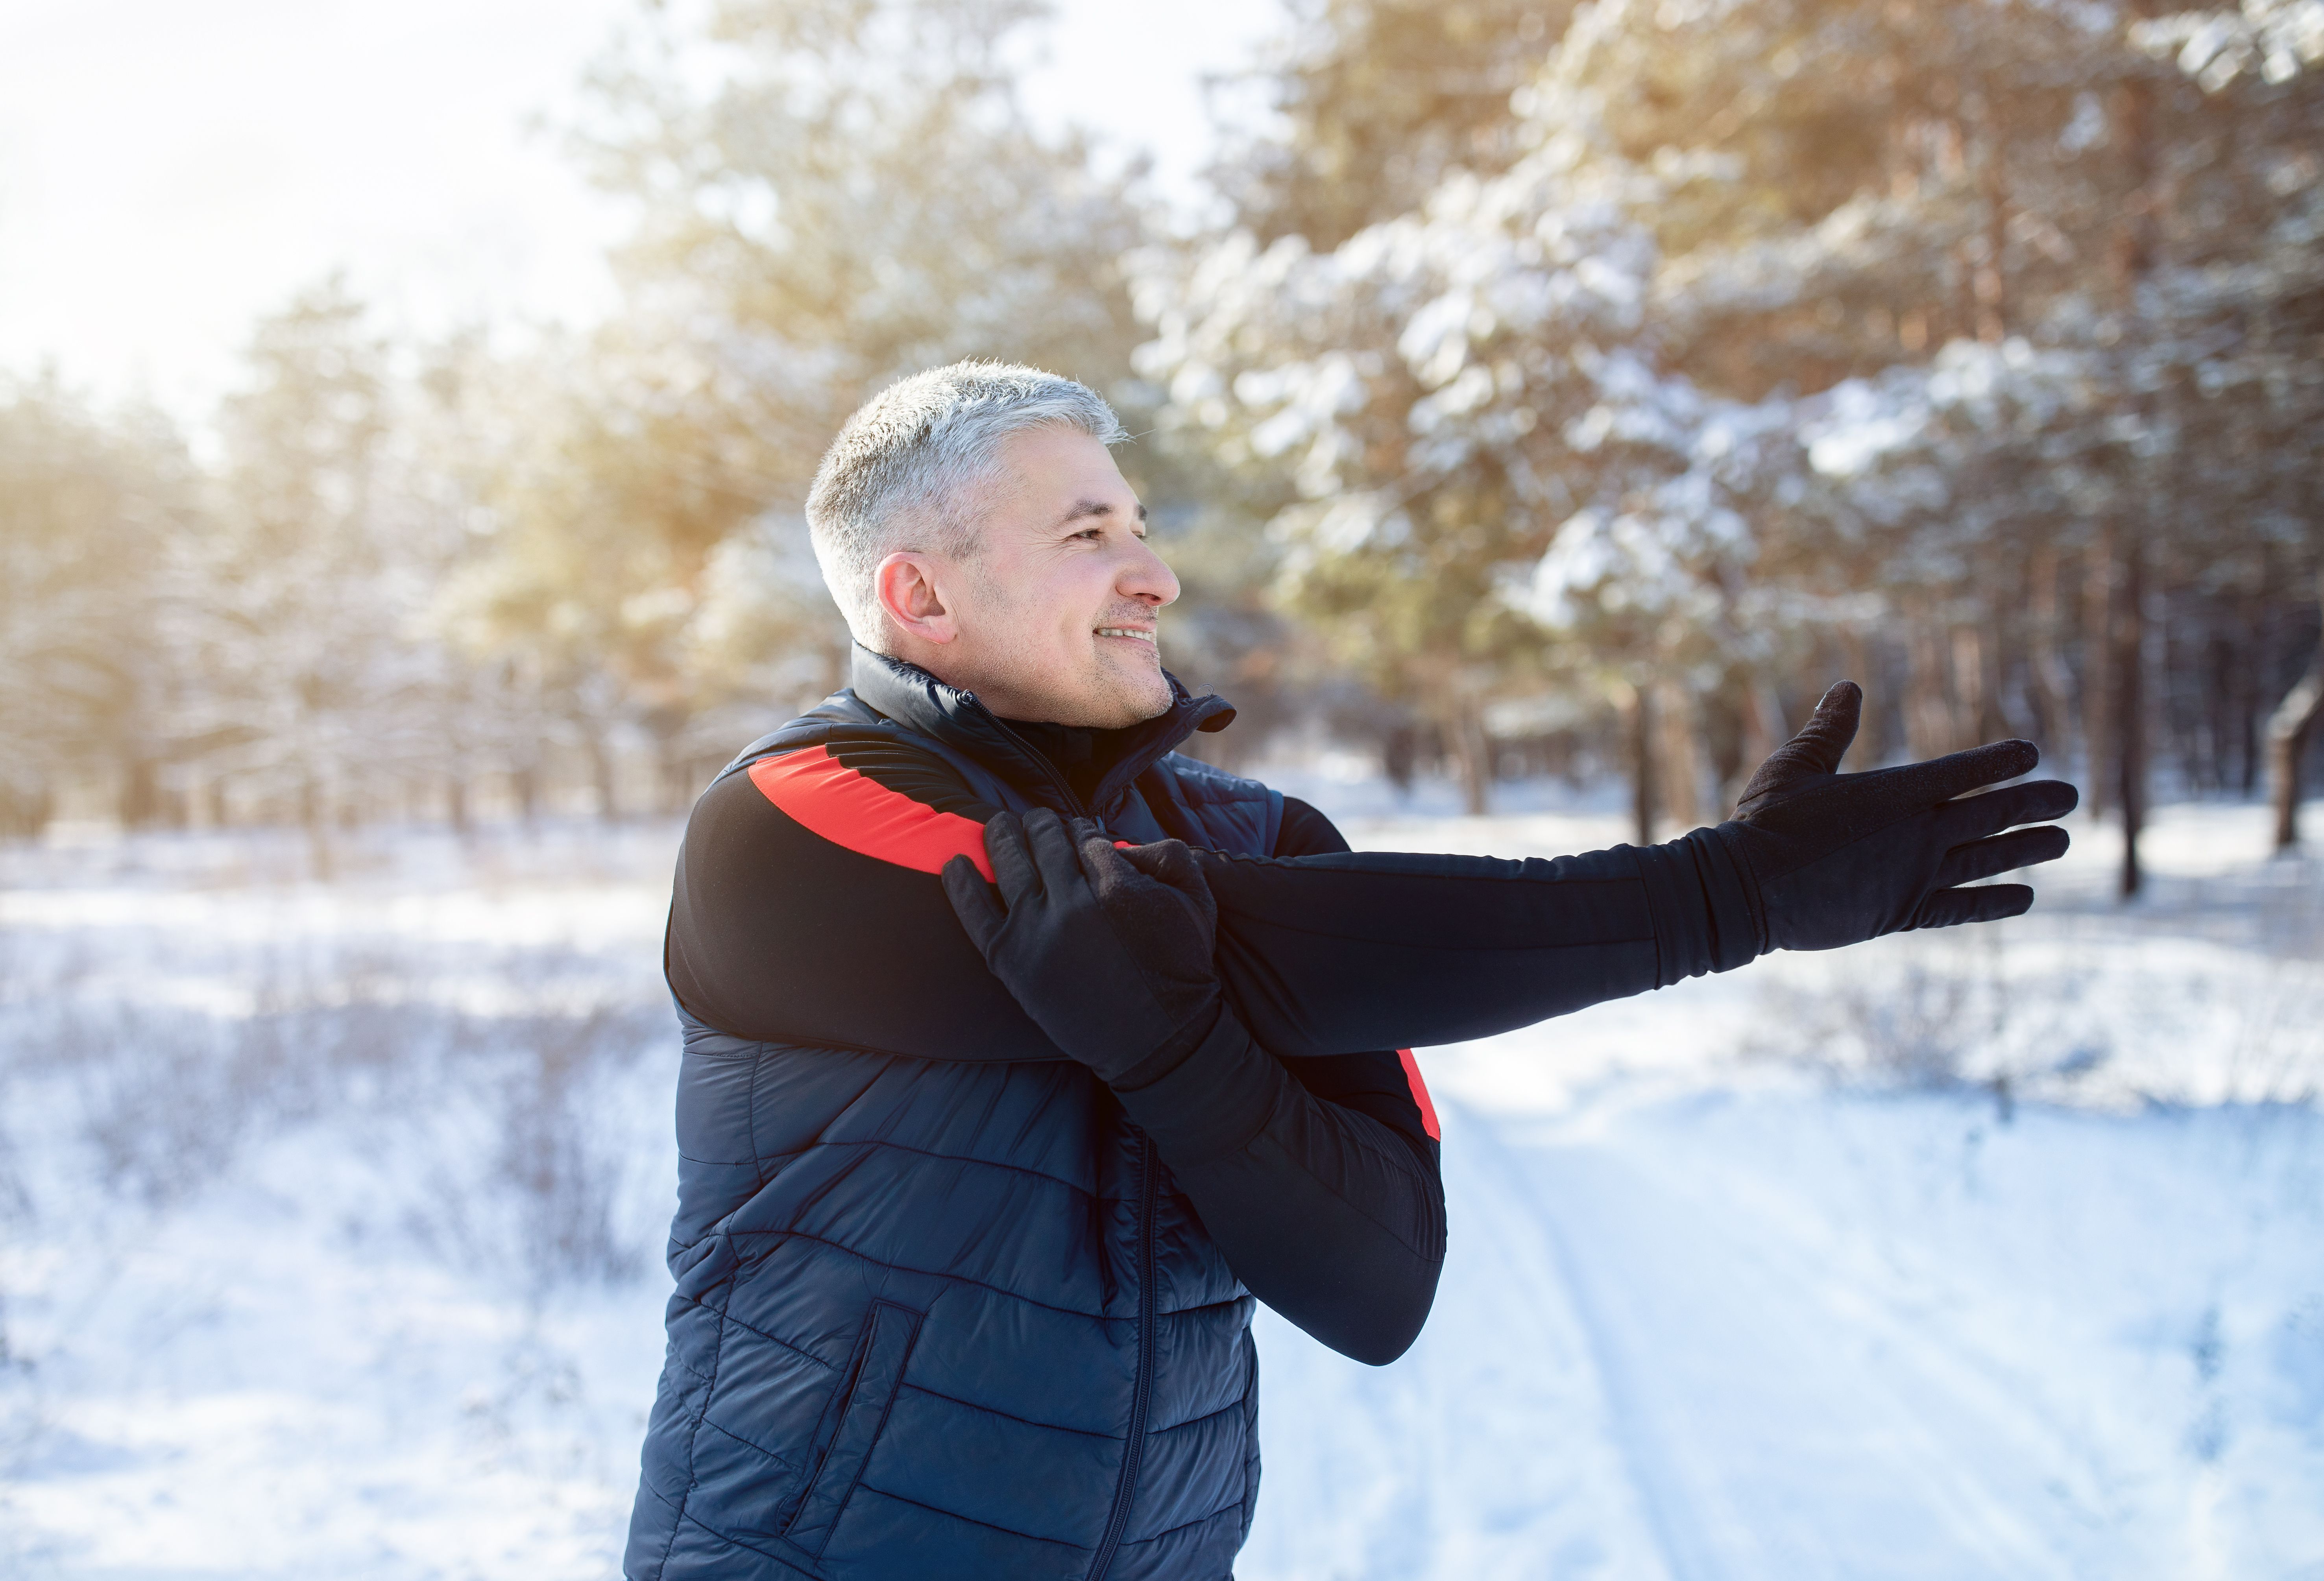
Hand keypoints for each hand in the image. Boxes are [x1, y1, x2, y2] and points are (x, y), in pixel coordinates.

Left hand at [941, 807, 1222, 1084]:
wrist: (1158, 1039)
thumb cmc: (1181, 970)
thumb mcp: (1198, 902)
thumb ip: (1170, 856)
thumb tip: (1120, 842)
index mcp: (1117, 884)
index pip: (1086, 838)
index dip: (1081, 831)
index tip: (1078, 833)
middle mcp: (1072, 902)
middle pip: (1045, 843)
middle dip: (1041, 825)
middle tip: (1036, 819)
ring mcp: (1036, 930)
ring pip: (1009, 865)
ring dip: (1001, 836)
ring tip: (998, 824)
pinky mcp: (1011, 959)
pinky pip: (975, 912)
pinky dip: (961, 884)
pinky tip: (955, 862)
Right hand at [1715, 681, 2077, 951]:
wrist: (1748, 890)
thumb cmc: (1766, 823)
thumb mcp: (1796, 765)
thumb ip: (1830, 729)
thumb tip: (1849, 687)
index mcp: (1896, 793)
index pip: (1964, 771)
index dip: (2001, 762)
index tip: (2031, 754)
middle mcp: (1918, 833)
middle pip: (1992, 813)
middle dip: (2034, 803)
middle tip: (2069, 796)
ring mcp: (1916, 875)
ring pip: (1989, 858)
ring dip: (2029, 848)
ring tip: (2062, 841)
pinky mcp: (1903, 912)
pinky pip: (1963, 907)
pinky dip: (1996, 901)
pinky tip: (2025, 897)